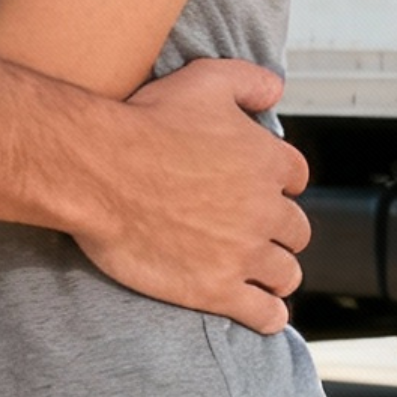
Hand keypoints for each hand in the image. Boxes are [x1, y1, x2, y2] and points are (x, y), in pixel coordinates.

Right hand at [72, 57, 313, 333]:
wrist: (99, 171)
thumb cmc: (146, 122)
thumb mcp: (206, 80)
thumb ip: (250, 81)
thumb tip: (276, 90)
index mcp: (268, 160)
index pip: (296, 179)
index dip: (280, 186)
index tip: (264, 193)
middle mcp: (265, 208)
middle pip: (296, 230)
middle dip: (280, 233)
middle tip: (257, 236)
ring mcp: (243, 252)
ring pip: (285, 273)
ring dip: (277, 275)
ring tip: (266, 279)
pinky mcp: (217, 289)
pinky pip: (264, 313)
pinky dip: (269, 316)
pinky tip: (265, 314)